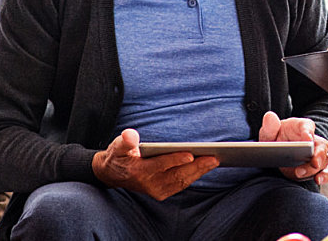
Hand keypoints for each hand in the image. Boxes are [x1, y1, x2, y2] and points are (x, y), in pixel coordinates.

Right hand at [91, 128, 219, 200]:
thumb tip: (131, 135)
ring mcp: (156, 190)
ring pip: (182, 181)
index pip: (160, 165)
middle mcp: (149, 184)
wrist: (113, 175)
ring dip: (199, 172)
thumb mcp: (117, 146)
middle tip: (214, 158)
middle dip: (197, 167)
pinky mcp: (162, 192)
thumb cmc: (119, 155)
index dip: (176, 159)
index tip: (191, 154)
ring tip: (215, 160)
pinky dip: (194, 175)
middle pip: (177, 175)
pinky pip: (181, 184)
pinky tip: (206, 166)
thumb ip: (125, 141)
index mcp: (138, 171)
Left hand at [259, 113, 327, 184]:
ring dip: (314, 168)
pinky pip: (327, 171)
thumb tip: (270, 116)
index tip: (307, 139)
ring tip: (300, 173)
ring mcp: (317, 155)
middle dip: (318, 155)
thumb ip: (270, 126)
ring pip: (324, 160)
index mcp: (302, 127)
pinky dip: (325, 176)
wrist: (277, 154)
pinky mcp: (317, 168)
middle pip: (321, 146)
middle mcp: (313, 140)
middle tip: (313, 162)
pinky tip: (317, 180)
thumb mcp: (269, 132)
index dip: (308, 132)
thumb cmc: (275, 139)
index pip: (308, 126)